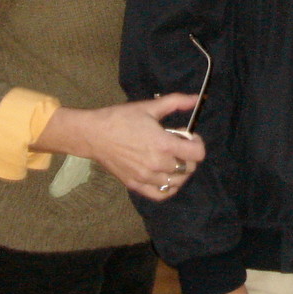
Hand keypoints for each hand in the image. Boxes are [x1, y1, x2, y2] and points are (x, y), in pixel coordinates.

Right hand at [34, 93, 205, 200]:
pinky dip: (169, 188)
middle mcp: (158, 164)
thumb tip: (197, 99)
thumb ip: (176, 102)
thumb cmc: (121, 118)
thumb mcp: (150, 106)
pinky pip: (161, 194)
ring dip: (180, 171)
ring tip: (172, 159)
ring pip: (177, 182)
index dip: (198, 144)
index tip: (189, 137)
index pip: (197, 154)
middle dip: (189, 156)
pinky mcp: (135, 185)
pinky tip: (167, 177)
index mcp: (164, 145)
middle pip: (189, 168)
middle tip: (178, 146)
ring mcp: (146, 177)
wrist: (94, 134)